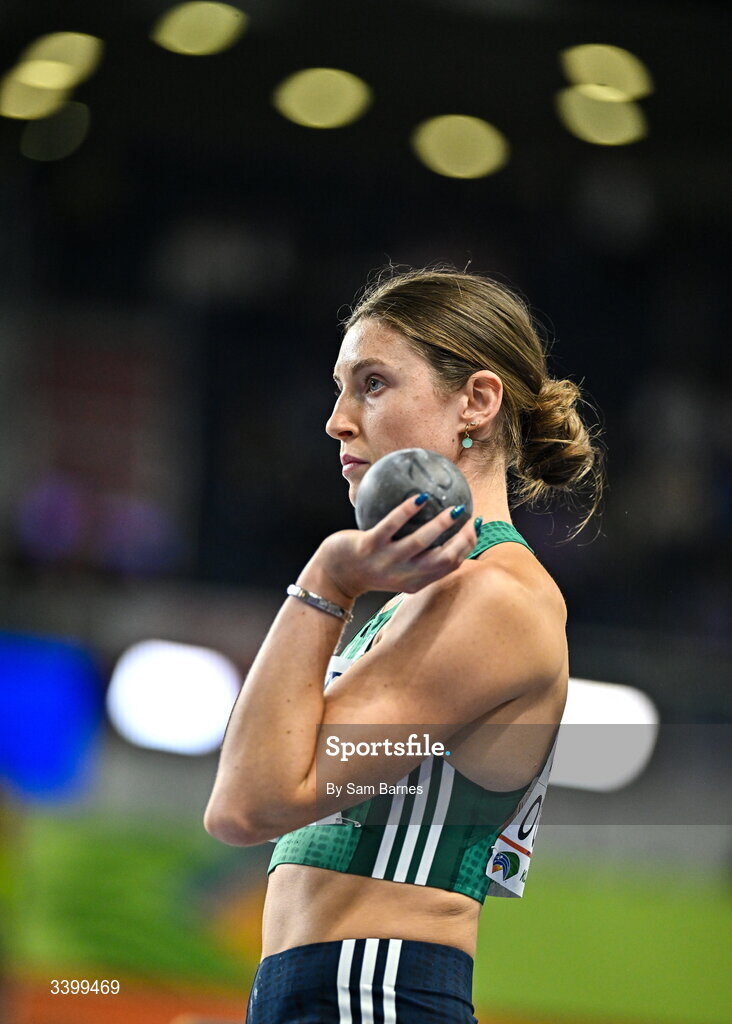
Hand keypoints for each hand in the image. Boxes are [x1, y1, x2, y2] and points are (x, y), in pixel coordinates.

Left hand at [316, 496, 478, 599]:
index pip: (449, 566)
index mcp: (415, 581)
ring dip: (440, 525)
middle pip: (443, 559)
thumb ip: (418, 555)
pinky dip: (406, 511)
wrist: (335, 575)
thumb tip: (442, 526)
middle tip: (469, 516)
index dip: (467, 547)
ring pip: (420, 542)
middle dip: (462, 539)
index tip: (475, 526)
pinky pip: (390, 526)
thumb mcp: (397, 567)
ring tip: (454, 508)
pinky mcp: (368, 547)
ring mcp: (386, 562)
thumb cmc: (371, 566)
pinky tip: (419, 497)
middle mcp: (404, 575)